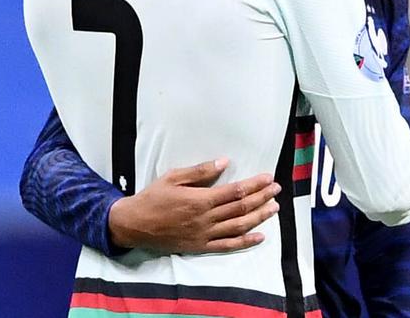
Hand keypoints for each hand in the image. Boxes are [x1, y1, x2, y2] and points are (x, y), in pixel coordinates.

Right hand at [107, 158, 280, 253]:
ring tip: (274, 208)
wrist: (133, 225)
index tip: (268, 178)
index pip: (235, 191)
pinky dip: (245, 242)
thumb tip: (224, 162)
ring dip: (259, 217)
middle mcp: (205, 219)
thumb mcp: (174, 177)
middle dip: (262, 198)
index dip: (254, 184)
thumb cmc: (153, 198)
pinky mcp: (200, 246)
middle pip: (241, 208)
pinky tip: (259, 236)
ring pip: (238, 226)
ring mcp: (204, 235)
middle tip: (276, 190)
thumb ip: (200, 171)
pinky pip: (227, 245)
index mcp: (200, 200)